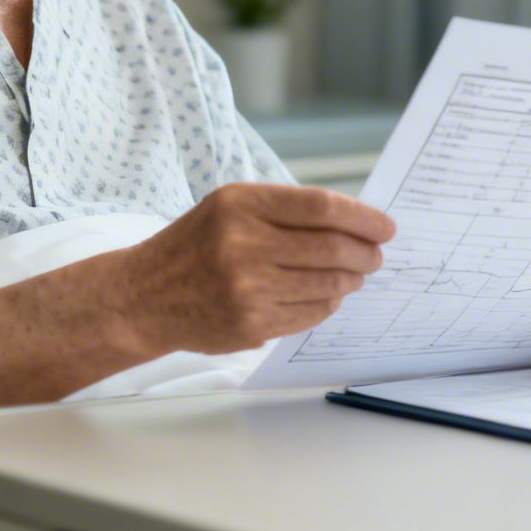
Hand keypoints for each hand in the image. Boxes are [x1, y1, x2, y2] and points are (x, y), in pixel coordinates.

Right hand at [127, 182, 395, 353]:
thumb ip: (283, 210)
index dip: (362, 217)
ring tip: (355, 275)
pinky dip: (327, 303)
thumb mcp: (228, 206)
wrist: (145, 296)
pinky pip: (309, 314)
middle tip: (376, 256)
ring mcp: (248, 289)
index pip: (321, 207)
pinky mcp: (251, 324)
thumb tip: (350, 222)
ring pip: (326, 284)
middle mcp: (244, 245)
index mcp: (241, 205)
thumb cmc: (194, 244)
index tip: (385, 227)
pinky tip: (328, 295)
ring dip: (350, 280)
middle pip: (331, 248)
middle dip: (365, 253)